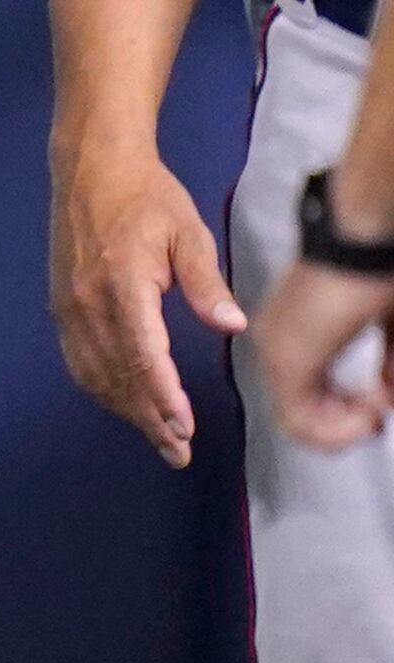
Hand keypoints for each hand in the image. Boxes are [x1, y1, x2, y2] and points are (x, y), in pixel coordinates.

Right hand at [50, 143, 240, 468]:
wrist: (91, 170)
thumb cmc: (146, 197)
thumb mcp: (187, 232)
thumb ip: (206, 281)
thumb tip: (232, 325)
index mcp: (121, 285)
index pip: (143, 356)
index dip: (164, 397)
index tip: (185, 427)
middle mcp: (87, 304)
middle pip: (118, 377)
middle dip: (149, 418)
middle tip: (178, 452)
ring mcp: (69, 308)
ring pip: (95, 375)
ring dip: (126, 411)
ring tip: (157, 437)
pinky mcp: (62, 307)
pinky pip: (79, 361)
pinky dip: (102, 390)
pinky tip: (122, 403)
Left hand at [260, 253, 393, 449]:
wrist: (366, 234)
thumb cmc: (378, 268)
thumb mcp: (392, 325)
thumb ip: (388, 362)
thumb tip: (385, 394)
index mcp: (300, 333)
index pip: (307, 396)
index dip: (347, 414)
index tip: (378, 404)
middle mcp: (279, 344)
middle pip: (302, 414)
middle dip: (347, 425)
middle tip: (377, 414)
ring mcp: (279, 351)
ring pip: (299, 422)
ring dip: (344, 428)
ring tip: (374, 411)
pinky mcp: (288, 358)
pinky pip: (300, 419)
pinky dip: (337, 428)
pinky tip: (368, 412)